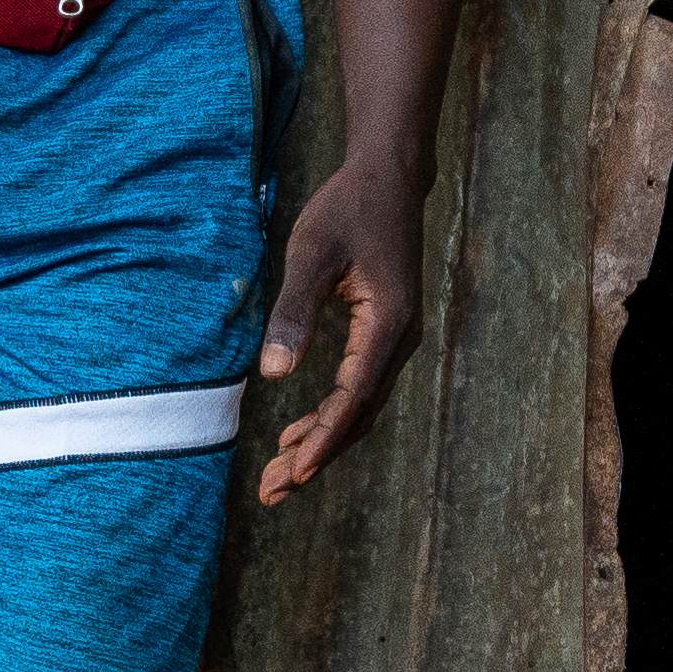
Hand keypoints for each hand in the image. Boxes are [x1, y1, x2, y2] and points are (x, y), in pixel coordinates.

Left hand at [253, 153, 426, 502]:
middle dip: (316, 456)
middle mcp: (400, 339)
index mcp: (388, 324)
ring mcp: (397, 339)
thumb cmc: (347, 209)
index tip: (295, 475)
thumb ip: (292, 314)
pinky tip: (299, 434)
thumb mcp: (310, 254)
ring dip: (322, 442)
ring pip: (360, 407)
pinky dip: (331, 417)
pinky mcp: (386, 334)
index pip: (354, 398)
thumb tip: (272, 376)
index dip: (323, 439)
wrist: (390, 178)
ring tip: (280, 477)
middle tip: (273, 493)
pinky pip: (360, 389)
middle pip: (359, 415)